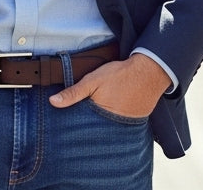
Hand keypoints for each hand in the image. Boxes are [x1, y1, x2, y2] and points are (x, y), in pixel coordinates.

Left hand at [49, 52, 169, 118]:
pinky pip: (121, 125)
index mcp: (101, 117)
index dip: (75, 129)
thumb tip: (53, 102)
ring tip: (94, 124)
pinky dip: (115, 122)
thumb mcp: (93, 81)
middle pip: (96, 131)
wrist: (149, 71)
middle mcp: (114, 125)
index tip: (66, 130)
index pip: (83, 129)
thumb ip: (73, 92)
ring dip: (102, 126)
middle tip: (78, 130)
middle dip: (88, 130)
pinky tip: (110, 116)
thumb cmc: (120, 75)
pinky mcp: (134, 121)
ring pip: (108, 128)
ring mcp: (126, 125)